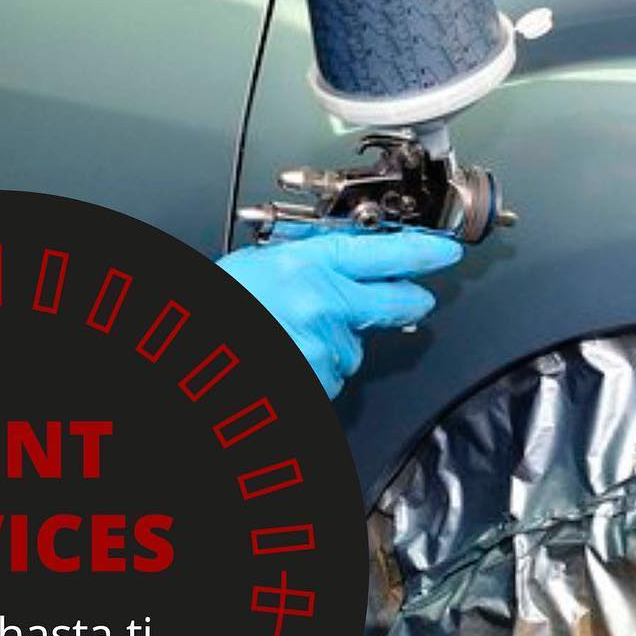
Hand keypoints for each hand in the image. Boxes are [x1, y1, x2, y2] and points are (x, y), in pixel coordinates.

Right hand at [216, 225, 463, 397]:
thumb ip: (307, 266)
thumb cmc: (213, 308)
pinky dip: (313, 373)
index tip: (446, 251)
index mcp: (309, 264)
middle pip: (394, 304)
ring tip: (287, 336)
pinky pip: (330, 379)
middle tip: (410, 298)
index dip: (424, 252)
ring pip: (354, 348)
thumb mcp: (259, 264)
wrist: (189, 351)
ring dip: (334, 345)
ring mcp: (323, 348)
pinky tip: (283, 357)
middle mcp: (325, 304)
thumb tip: (342, 271)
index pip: (386, 253)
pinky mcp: (317, 384)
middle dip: (404, 301)